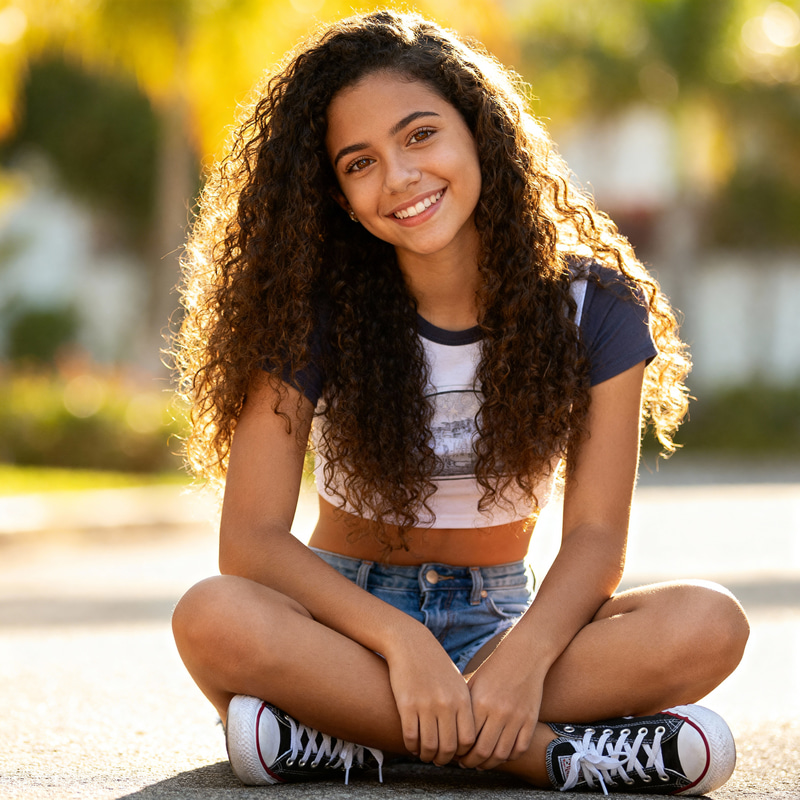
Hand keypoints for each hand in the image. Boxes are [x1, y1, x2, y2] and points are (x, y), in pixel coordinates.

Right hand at [384, 628, 475, 764]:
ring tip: (424, 754)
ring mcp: (426, 705)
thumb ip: (462, 707)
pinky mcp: (407, 704)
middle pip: (449, 748)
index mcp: (462, 699)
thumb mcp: (455, 682)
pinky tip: (411, 744)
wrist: (410, 643)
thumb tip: (465, 738)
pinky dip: (411, 746)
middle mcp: (447, 704)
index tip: (455, 754)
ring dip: (426, 755)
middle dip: (443, 759)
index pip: (468, 740)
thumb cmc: (434, 664)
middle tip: (437, 760)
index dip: (462, 753)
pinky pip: (411, 737)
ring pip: (430, 746)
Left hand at [459, 633, 542, 770]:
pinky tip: (500, 755)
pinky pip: (519, 749)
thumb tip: (447, 729)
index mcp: (479, 702)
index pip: (465, 739)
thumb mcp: (474, 683)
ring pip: (501, 755)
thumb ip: (463, 705)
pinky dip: (509, 757)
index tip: (454, 755)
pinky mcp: (531, 720)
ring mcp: (516, 718)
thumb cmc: (493, 669)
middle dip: (471, 762)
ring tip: (481, 763)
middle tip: (466, 764)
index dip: (458, 752)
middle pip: (482, 752)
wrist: (524, 655)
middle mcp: (497, 712)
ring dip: (489, 764)